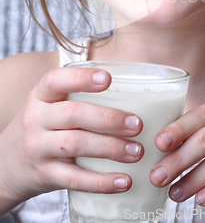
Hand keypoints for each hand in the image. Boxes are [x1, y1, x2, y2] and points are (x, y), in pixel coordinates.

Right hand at [0, 67, 142, 208]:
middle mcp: (36, 119)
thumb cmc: (39, 128)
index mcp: (40, 97)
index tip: (108, 79)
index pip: (55, 80)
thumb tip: (130, 90)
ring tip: (136, 151)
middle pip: (73, 114)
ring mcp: (38, 148)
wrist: (4, 166)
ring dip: (110, 148)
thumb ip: (75, 96)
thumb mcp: (46, 106)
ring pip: (75, 145)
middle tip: (136, 124)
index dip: (81, 78)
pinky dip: (101, 182)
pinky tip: (124, 181)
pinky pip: (75, 179)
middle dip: (108, 118)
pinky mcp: (44, 175)